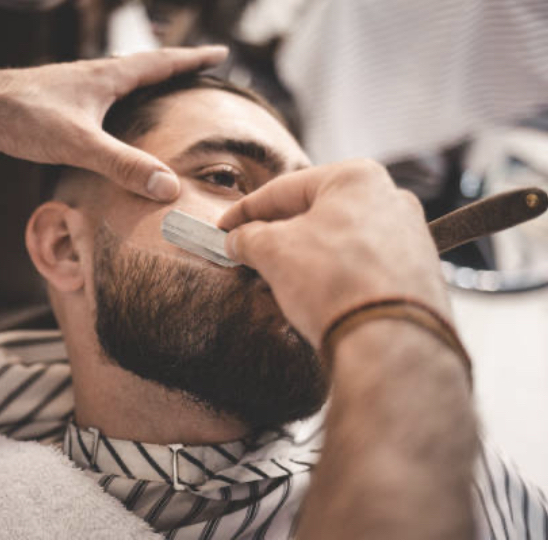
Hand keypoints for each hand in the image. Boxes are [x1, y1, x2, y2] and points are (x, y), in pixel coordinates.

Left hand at [0, 46, 227, 200]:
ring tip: (172, 88)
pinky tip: (124, 114)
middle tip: (204, 69)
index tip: (220, 52)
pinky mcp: (67, 103)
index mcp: (107, 78)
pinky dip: (130, 98)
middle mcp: (97, 77)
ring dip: (154, 80)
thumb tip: (168, 186)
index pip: (161, 63)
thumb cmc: (21, 116)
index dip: (193, 59)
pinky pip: (110, 96)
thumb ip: (123, 163)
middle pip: (148, 66)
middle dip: (178, 66)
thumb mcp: (78, 142)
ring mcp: (81, 89)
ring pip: (128, 80)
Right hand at [219, 159, 449, 346]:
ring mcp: (407, 237)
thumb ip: (249, 238)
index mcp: (357, 179)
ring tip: (275, 277)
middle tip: (248, 252)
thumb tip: (238, 240)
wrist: (389, 343)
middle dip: (277, 235)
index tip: (225, 227)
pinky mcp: (414, 272)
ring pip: (339, 240)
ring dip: (303, 256)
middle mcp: (391, 200)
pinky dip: (331, 273)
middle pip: (315, 213)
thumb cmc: (336, 283)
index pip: (285, 189)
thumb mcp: (274, 251)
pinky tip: (312, 292)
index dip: (246, 210)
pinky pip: (360, 264)